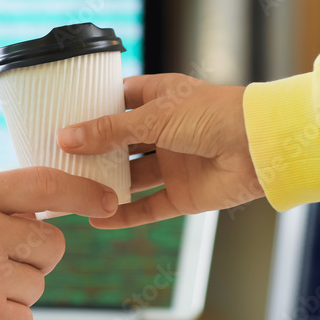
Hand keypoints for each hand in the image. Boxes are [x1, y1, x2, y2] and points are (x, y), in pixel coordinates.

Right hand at [57, 74, 262, 227]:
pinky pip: (148, 207)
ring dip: (104, 184)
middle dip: (92, 151)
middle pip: (120, 142)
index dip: (92, 109)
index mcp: (162, 99)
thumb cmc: (215, 115)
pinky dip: (124, 216)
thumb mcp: (154, 116)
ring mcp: (174, 164)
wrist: (262, 147)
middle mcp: (166, 130)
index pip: (119, 101)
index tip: (60, 119)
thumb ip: (109, 131)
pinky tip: (97, 220)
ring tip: (70, 191)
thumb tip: (66, 138)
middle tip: (57, 159)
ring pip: (131, 177)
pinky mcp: (183, 194)